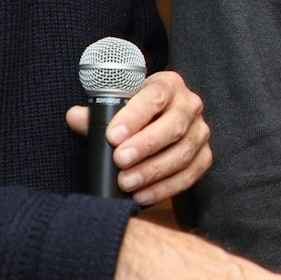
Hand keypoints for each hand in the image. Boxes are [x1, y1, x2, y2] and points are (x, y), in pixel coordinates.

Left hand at [66, 71, 211, 205]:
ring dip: (153, 171)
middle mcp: (190, 105)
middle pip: (174, 126)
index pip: (155, 97)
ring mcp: (200, 132)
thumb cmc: (136, 111)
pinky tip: (143, 194)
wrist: (158, 120)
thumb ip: (96, 112)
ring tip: (127, 182)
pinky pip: (190, 175)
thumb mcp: (117, 104)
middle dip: (146, 146)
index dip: (135, 116)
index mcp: (169, 85)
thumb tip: (76, 117)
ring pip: (183, 153)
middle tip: (120, 160)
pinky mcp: (204, 156)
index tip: (113, 135)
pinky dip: (166, 188)